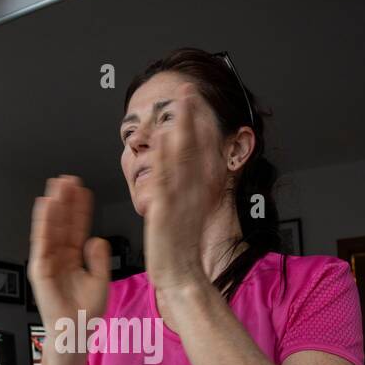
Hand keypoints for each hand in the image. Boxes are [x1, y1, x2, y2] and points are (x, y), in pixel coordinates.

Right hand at [27, 175, 110, 330]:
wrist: (74, 332)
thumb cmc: (84, 313)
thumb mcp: (101, 281)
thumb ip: (100, 259)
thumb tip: (96, 239)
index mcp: (75, 258)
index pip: (77, 227)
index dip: (80, 209)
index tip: (83, 191)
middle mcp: (61, 257)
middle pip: (63, 223)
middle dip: (65, 201)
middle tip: (68, 180)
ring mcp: (49, 261)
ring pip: (51, 228)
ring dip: (53, 206)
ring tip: (57, 187)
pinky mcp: (40, 268)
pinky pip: (42, 241)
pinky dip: (43, 224)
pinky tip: (46, 207)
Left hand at [143, 83, 210, 294]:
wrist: (182, 274)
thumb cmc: (181, 246)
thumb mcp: (189, 209)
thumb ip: (189, 186)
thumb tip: (184, 165)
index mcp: (198, 189)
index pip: (201, 149)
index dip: (198, 122)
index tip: (194, 98)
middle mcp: (194, 191)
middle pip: (194, 146)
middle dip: (191, 116)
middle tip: (188, 90)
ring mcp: (181, 199)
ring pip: (182, 158)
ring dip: (181, 129)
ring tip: (178, 105)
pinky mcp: (165, 211)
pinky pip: (166, 181)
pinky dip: (166, 160)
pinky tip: (163, 142)